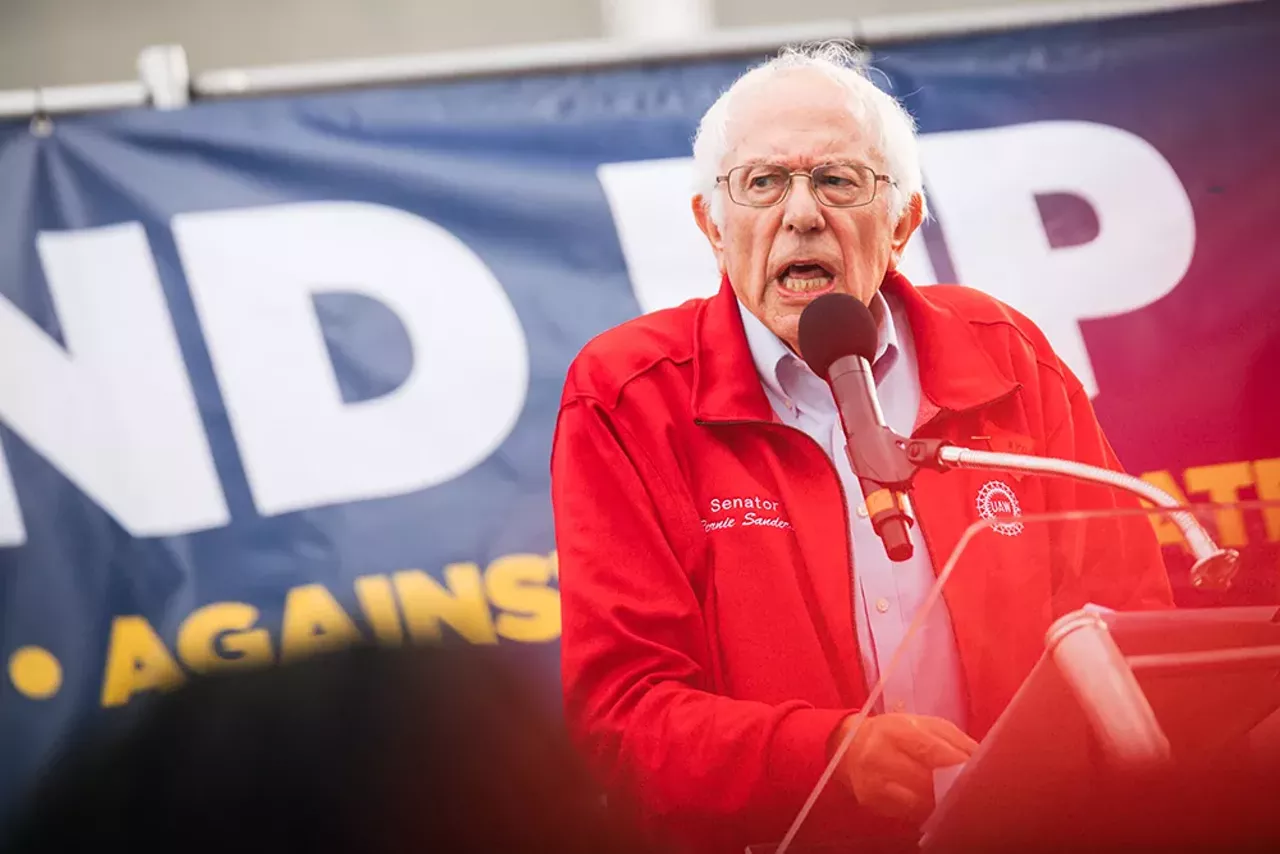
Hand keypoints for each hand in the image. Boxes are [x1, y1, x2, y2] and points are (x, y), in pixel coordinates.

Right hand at [832, 713, 977, 822]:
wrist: (853, 745)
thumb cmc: (896, 733)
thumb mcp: (922, 725)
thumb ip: (953, 741)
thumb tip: (981, 760)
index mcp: (896, 730)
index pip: (930, 750)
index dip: (957, 764)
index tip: (978, 773)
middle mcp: (879, 755)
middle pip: (925, 780)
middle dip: (951, 786)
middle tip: (970, 790)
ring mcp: (873, 780)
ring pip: (918, 801)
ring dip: (940, 802)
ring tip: (954, 799)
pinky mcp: (870, 800)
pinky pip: (907, 812)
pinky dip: (925, 810)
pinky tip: (933, 804)